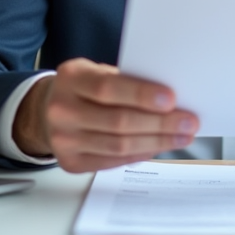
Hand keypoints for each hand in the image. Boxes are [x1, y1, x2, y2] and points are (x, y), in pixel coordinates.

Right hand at [13, 58, 199, 172]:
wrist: (46, 111)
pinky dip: (140, 154)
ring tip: (181, 136)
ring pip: (119, 146)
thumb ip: (126, 82)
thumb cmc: (83, 88)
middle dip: (159, 123)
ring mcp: (64, 139)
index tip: (172, 99)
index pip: (108, 88)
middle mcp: (62, 109)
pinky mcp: (70, 162)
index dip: (141, 95)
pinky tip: (157, 146)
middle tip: (188, 122)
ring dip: (156, 142)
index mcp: (71, 78)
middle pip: (118, 121)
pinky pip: (113, 161)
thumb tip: (170, 101)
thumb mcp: (97, 72)